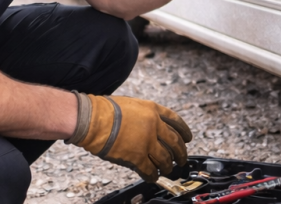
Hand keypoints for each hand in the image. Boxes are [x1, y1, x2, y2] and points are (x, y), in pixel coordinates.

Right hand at [66, 93, 192, 181]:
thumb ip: (144, 115)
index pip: (176, 121)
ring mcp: (147, 142)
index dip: (184, 131)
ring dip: (168, 166)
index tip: (188, 138)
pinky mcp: (137, 157)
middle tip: (182, 159)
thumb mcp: (131, 104)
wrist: (92, 119)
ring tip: (168, 170)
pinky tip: (153, 177)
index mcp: (153, 110)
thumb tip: (149, 125)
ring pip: (165, 158)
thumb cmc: (104, 110)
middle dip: (181, 153)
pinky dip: (153, 175)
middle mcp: (154, 126)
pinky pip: (150, 170)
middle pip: (175, 142)